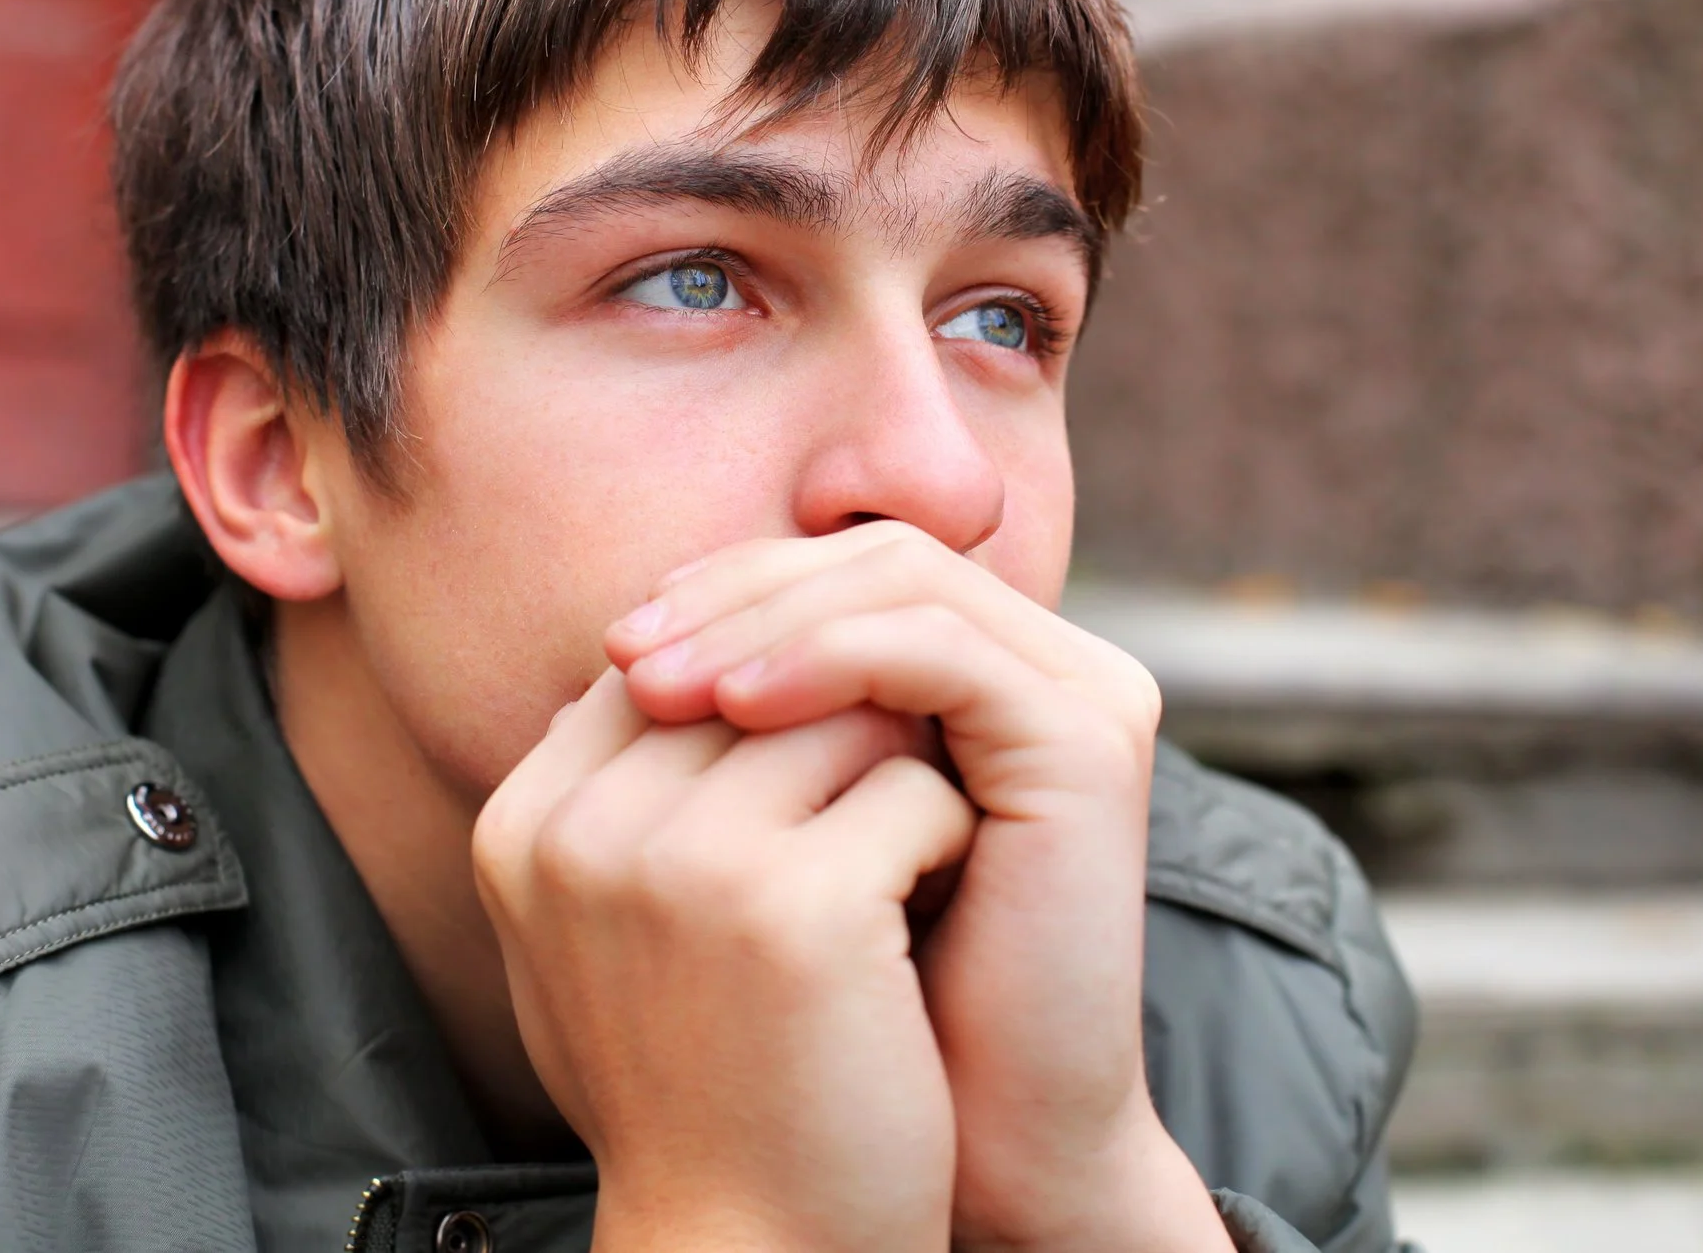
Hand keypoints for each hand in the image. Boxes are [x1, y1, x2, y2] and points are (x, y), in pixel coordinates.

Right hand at [472, 667, 974, 1252]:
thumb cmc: (704, 1087)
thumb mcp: (608, 931)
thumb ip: (619, 793)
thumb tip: (665, 645)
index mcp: (523, 825)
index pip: (668, 663)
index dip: (766, 704)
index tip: (813, 788)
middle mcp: (580, 829)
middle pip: (758, 671)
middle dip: (840, 728)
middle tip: (881, 817)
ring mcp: (679, 861)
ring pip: (847, 710)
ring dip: (900, 776)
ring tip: (901, 869)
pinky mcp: (791, 904)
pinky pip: (916, 791)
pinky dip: (946, 846)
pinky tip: (926, 926)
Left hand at [605, 524, 1233, 1252]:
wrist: (981, 1146)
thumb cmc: (867, 1010)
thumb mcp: (779, 844)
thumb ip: (737, 744)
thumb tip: (613, 660)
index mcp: (977, 677)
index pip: (839, 569)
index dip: (724, 589)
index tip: (615, 648)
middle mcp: (1041, 666)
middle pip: (866, 555)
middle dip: (732, 592)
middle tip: (622, 650)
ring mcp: (1078, 693)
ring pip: (898, 580)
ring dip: (761, 618)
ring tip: (657, 682)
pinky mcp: (1089, 737)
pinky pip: (940, 648)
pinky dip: (828, 658)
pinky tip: (735, 707)